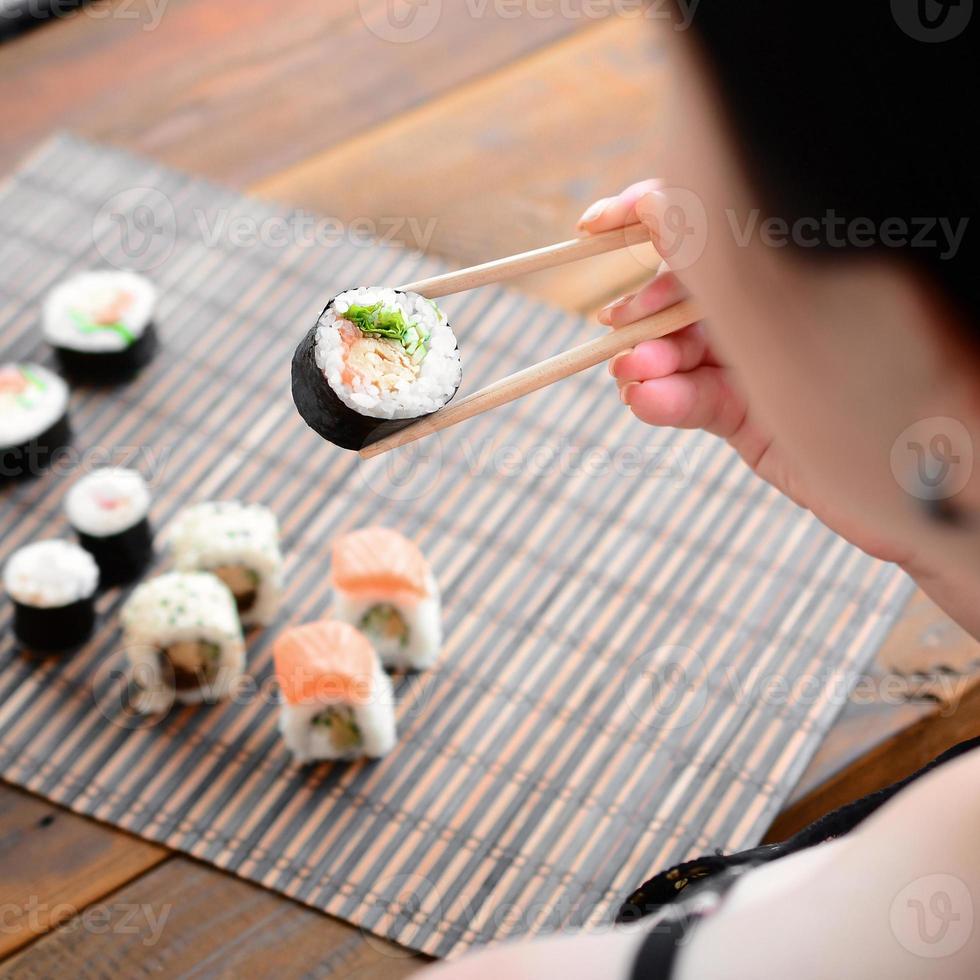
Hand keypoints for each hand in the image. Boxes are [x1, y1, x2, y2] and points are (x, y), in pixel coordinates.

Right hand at [577, 183, 910, 567]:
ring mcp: (763, 363)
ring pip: (685, 351)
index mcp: (795, 258)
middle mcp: (778, 305)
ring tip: (633, 374)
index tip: (595, 226)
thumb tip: (657, 206)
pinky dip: (665, 400)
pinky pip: (698, 401)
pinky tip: (644, 399)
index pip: (710, 222)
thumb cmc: (888, 374)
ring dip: (650, 361)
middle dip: (646, 309)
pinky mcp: (752, 419)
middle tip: (616, 328)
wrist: (939, 480)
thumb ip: (723, 252)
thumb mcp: (794, 301)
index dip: (647, 215)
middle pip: (687, 290)